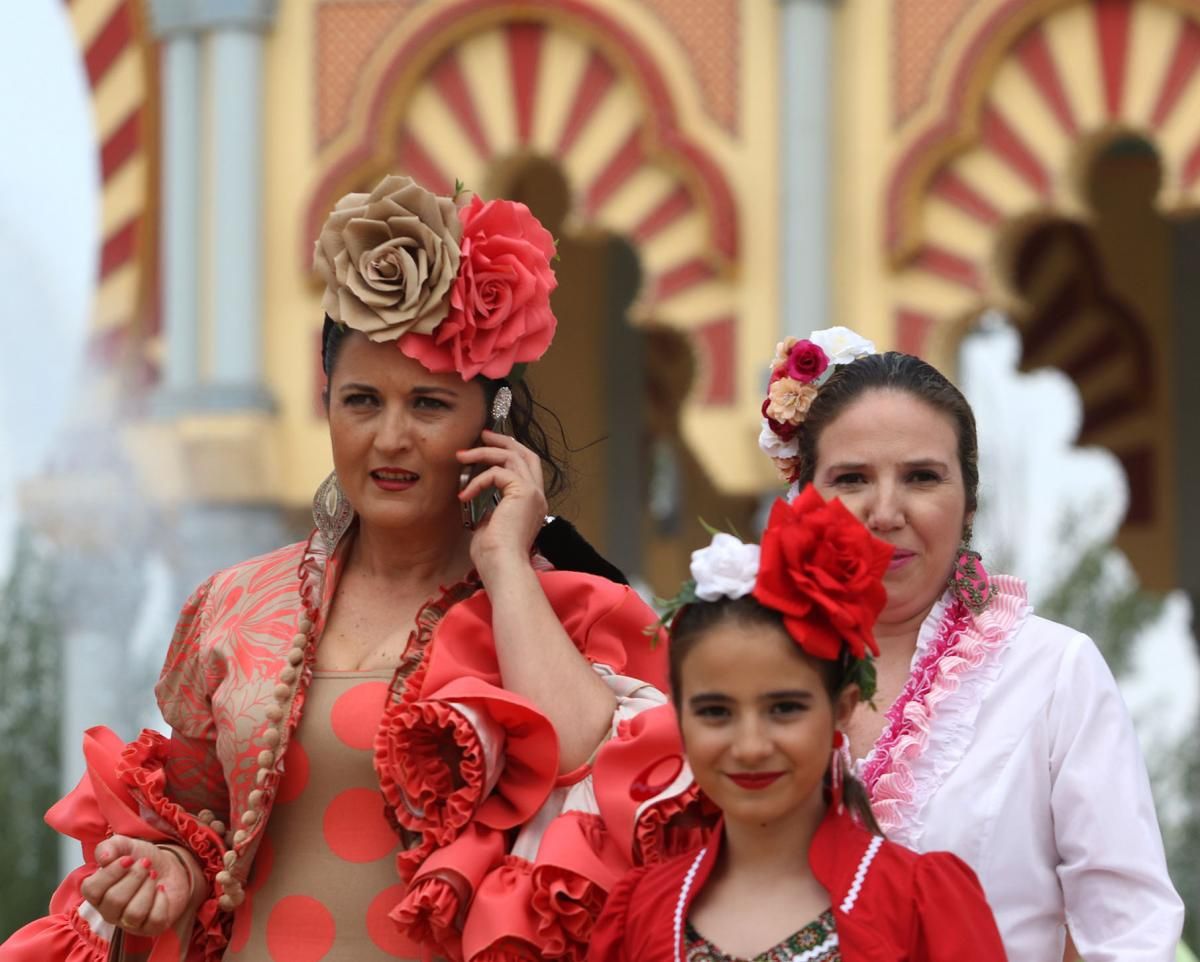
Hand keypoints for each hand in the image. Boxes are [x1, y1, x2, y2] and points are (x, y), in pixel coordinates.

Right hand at [81, 835, 195, 936]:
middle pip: (114, 901)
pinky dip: (161, 901)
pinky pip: (154, 920)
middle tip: (146, 863)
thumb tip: (104, 857)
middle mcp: (109, 912)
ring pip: (133, 914)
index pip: (91, 890)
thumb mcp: (125, 846)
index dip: (111, 873)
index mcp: (98, 893)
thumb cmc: (142, 859)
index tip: (128, 858)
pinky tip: (161, 890)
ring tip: (153, 875)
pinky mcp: (150, 927)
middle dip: (134, 877)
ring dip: (147, 888)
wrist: (169, 866)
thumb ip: (110, 847)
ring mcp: (129, 923)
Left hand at [457, 430, 546, 576]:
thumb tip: (479, 502)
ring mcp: (533, 493)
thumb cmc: (494, 556)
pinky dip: (478, 480)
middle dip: (504, 441)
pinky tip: (465, 495)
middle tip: (483, 435)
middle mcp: (537, 496)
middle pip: (526, 454)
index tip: (488, 447)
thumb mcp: (490, 527)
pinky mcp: (523, 492)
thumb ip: (489, 511)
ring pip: (512, 457)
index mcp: (532, 505)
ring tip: (462, 455)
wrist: (502, 566)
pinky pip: (497, 473)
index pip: (527, 469)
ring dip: (484, 453)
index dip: (510, 453)